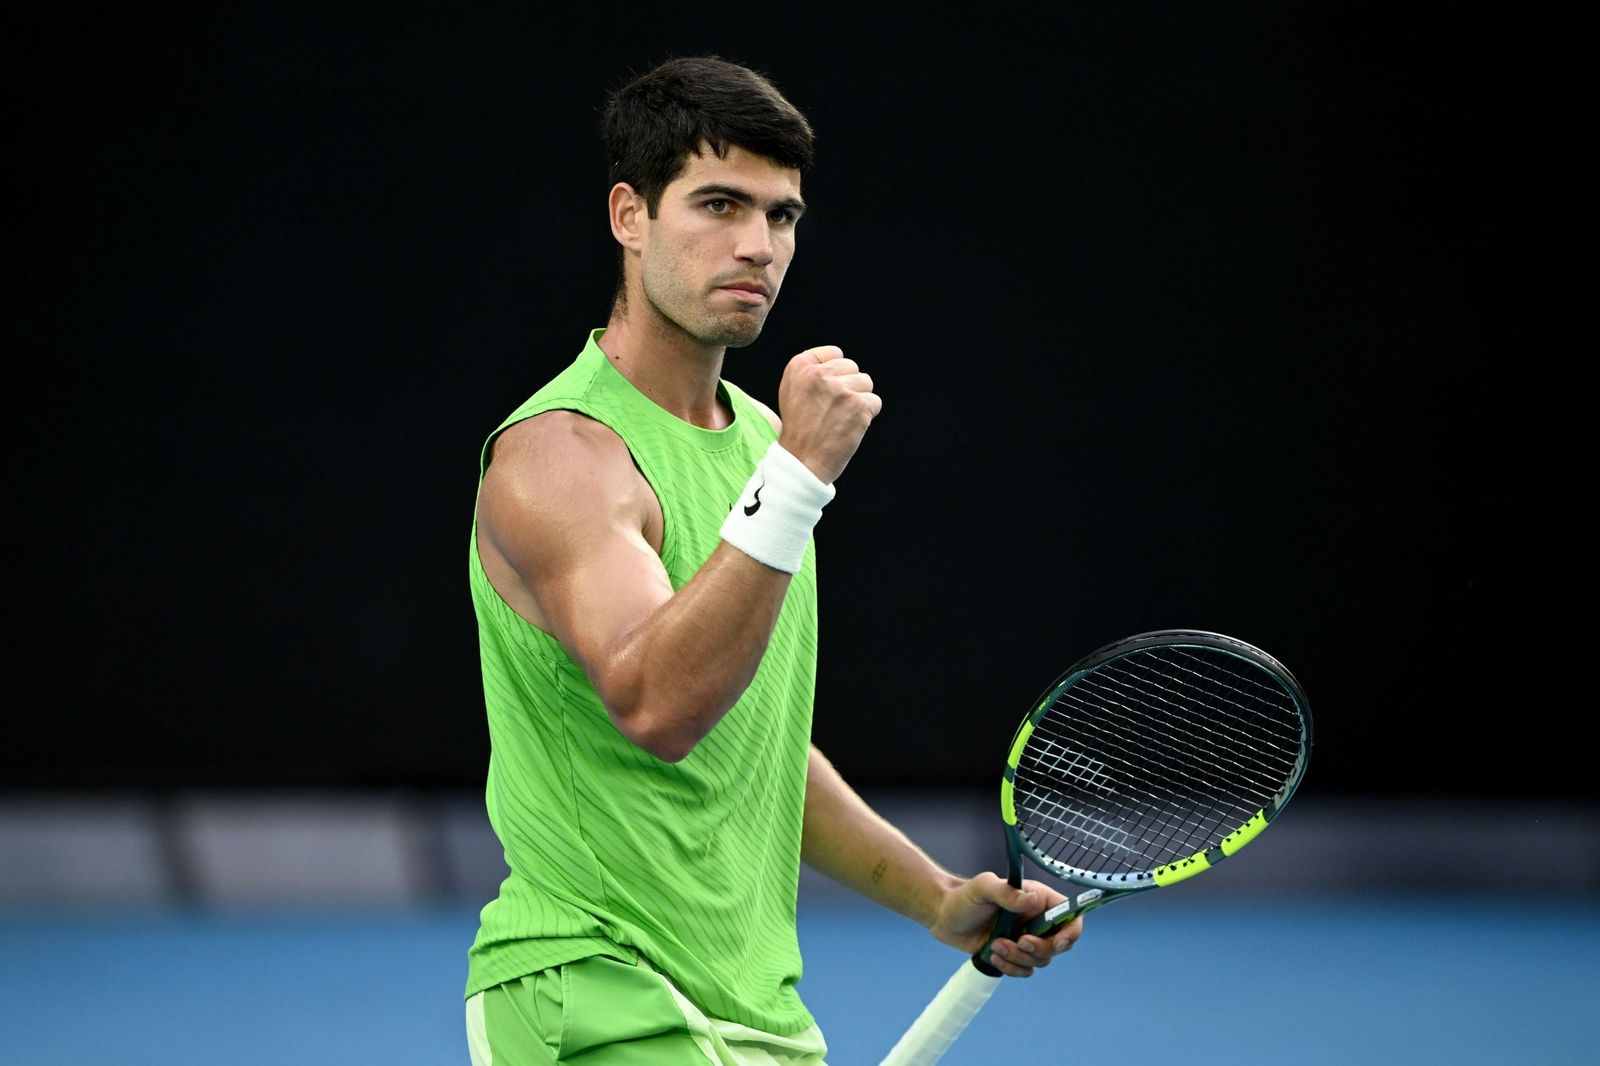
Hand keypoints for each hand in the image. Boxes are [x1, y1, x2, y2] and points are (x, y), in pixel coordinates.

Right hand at [776, 346, 880, 483]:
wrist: (802, 462)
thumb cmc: (799, 430)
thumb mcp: (792, 391)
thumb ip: (811, 371)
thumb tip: (839, 358)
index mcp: (799, 367)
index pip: (834, 354)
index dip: (836, 373)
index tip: (827, 393)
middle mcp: (819, 374)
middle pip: (852, 367)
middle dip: (849, 386)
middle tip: (833, 410)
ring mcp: (840, 389)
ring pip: (866, 383)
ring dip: (859, 400)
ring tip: (841, 418)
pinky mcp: (858, 405)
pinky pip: (875, 402)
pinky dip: (867, 416)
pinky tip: (850, 427)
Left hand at [928, 872, 1081, 977]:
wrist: (944, 916)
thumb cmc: (964, 897)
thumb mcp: (983, 888)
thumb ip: (1006, 892)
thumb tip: (1031, 900)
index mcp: (1038, 899)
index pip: (1070, 916)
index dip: (1071, 932)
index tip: (1057, 943)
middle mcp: (1037, 920)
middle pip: (1059, 945)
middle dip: (1038, 949)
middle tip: (1017, 941)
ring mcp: (1027, 938)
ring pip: (1041, 961)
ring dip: (1018, 958)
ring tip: (995, 944)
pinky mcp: (1014, 955)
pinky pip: (1025, 971)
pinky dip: (1010, 968)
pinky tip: (992, 955)